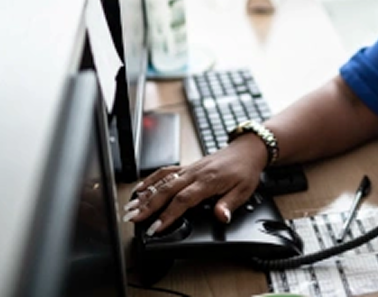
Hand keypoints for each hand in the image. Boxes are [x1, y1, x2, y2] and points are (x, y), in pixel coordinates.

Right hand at [122, 133, 268, 234]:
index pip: (184, 200)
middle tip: (133, 219)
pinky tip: (140, 188)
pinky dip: (151, 179)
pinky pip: (166, 171)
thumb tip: (220, 217)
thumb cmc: (245, 170)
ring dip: (146, 194)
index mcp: (208, 181)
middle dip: (148, 206)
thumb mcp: (244, 191)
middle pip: (167, 190)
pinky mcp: (188, 166)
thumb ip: (229, 204)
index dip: (168, 215)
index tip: (156, 227)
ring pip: (163, 181)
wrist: (247, 150)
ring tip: (130, 207)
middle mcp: (196, 173)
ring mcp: (190, 168)